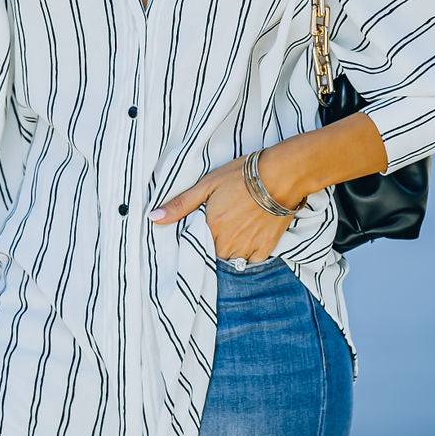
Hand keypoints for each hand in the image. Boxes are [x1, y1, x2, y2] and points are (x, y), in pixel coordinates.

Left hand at [147, 149, 303, 264]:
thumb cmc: (243, 175)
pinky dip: (249, 252)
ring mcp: (248, 247)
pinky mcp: (267, 248)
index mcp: (211, 227)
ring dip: (231, 248)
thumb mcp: (207, 184)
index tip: (202, 228)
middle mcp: (228, 242)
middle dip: (214, 242)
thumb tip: (153, 218)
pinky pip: (251, 260)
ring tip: (237, 227)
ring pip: (231, 258)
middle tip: (224, 222)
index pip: (194, 245)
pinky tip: (250, 233)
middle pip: (213, 253)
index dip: (197, 237)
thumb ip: (180, 205)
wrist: (282, 175)